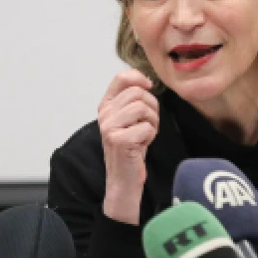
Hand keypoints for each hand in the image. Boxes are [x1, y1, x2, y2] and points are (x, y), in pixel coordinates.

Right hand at [98, 70, 159, 224]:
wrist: (124, 179)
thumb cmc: (131, 148)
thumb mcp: (129, 119)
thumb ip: (133, 100)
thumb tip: (147, 82)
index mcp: (106, 105)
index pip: (121, 78)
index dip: (139, 78)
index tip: (149, 86)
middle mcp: (104, 114)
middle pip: (138, 93)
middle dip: (152, 107)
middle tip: (148, 123)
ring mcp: (109, 127)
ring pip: (143, 108)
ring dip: (152, 122)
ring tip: (145, 134)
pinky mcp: (119, 140)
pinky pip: (146, 127)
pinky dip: (150, 136)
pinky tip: (142, 145)